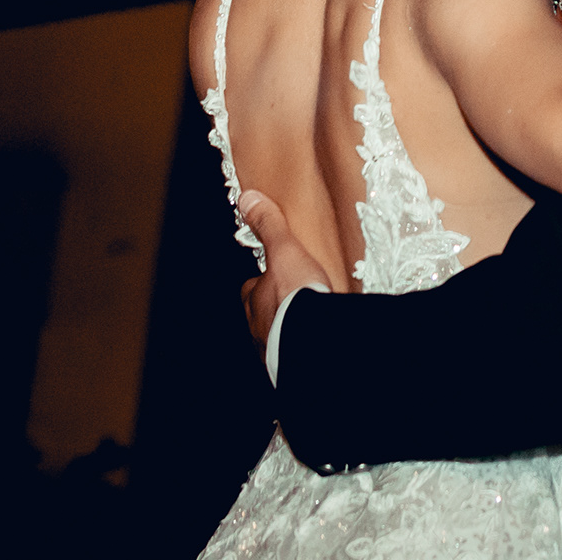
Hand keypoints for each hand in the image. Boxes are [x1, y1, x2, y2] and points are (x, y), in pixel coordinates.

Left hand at [236, 189, 334, 344]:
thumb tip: (249, 200)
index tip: (274, 273)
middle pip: (262, 313)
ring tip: (305, 318)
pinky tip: (312, 336)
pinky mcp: (288, 361)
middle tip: (293, 296)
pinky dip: (299, 343)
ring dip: (286, 327)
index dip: (262, 280)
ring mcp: (272, 347)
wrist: (312, 340)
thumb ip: (269, 227)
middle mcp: (258, 326)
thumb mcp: (285, 251)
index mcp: (255, 299)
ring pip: (275, 333)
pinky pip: (290, 351)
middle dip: (274, 306)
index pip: (251, 288)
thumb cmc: (296, 298)